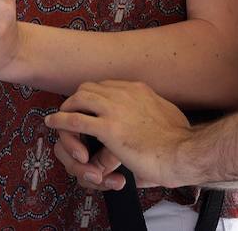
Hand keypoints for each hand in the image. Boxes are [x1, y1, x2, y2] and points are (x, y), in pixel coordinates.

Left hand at [45, 80, 194, 188]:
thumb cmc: (182, 142)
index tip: (92, 106)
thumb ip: (158, 120)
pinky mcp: (108, 128)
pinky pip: (75, 120)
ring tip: (59, 118)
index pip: (109, 85)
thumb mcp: (169, 120)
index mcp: (140, 90)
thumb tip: (156, 127)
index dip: (96, 95)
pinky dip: (60, 121)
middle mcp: (125, 93)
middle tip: (72, 111)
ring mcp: (115, 108)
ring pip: (79, 99)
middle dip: (78, 99)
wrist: (185, 151)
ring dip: (67, 108)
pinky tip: (52, 124)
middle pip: (90, 88)